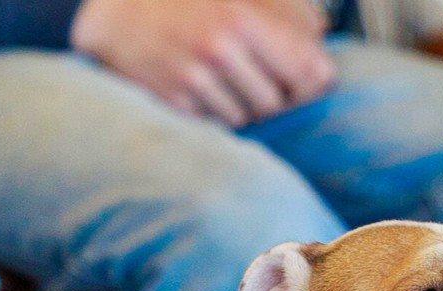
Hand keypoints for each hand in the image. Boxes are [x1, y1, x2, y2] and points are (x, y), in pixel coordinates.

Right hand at [70, 0, 335, 125]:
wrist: (120, 13)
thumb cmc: (190, 2)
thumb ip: (291, 15)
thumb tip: (322, 55)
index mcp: (242, 17)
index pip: (308, 72)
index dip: (311, 82)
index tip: (305, 81)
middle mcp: (217, 49)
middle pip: (276, 103)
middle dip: (272, 96)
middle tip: (255, 79)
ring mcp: (192, 80)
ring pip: (246, 119)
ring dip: (242, 108)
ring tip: (224, 82)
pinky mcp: (172, 104)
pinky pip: (215, 126)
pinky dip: (214, 115)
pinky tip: (202, 92)